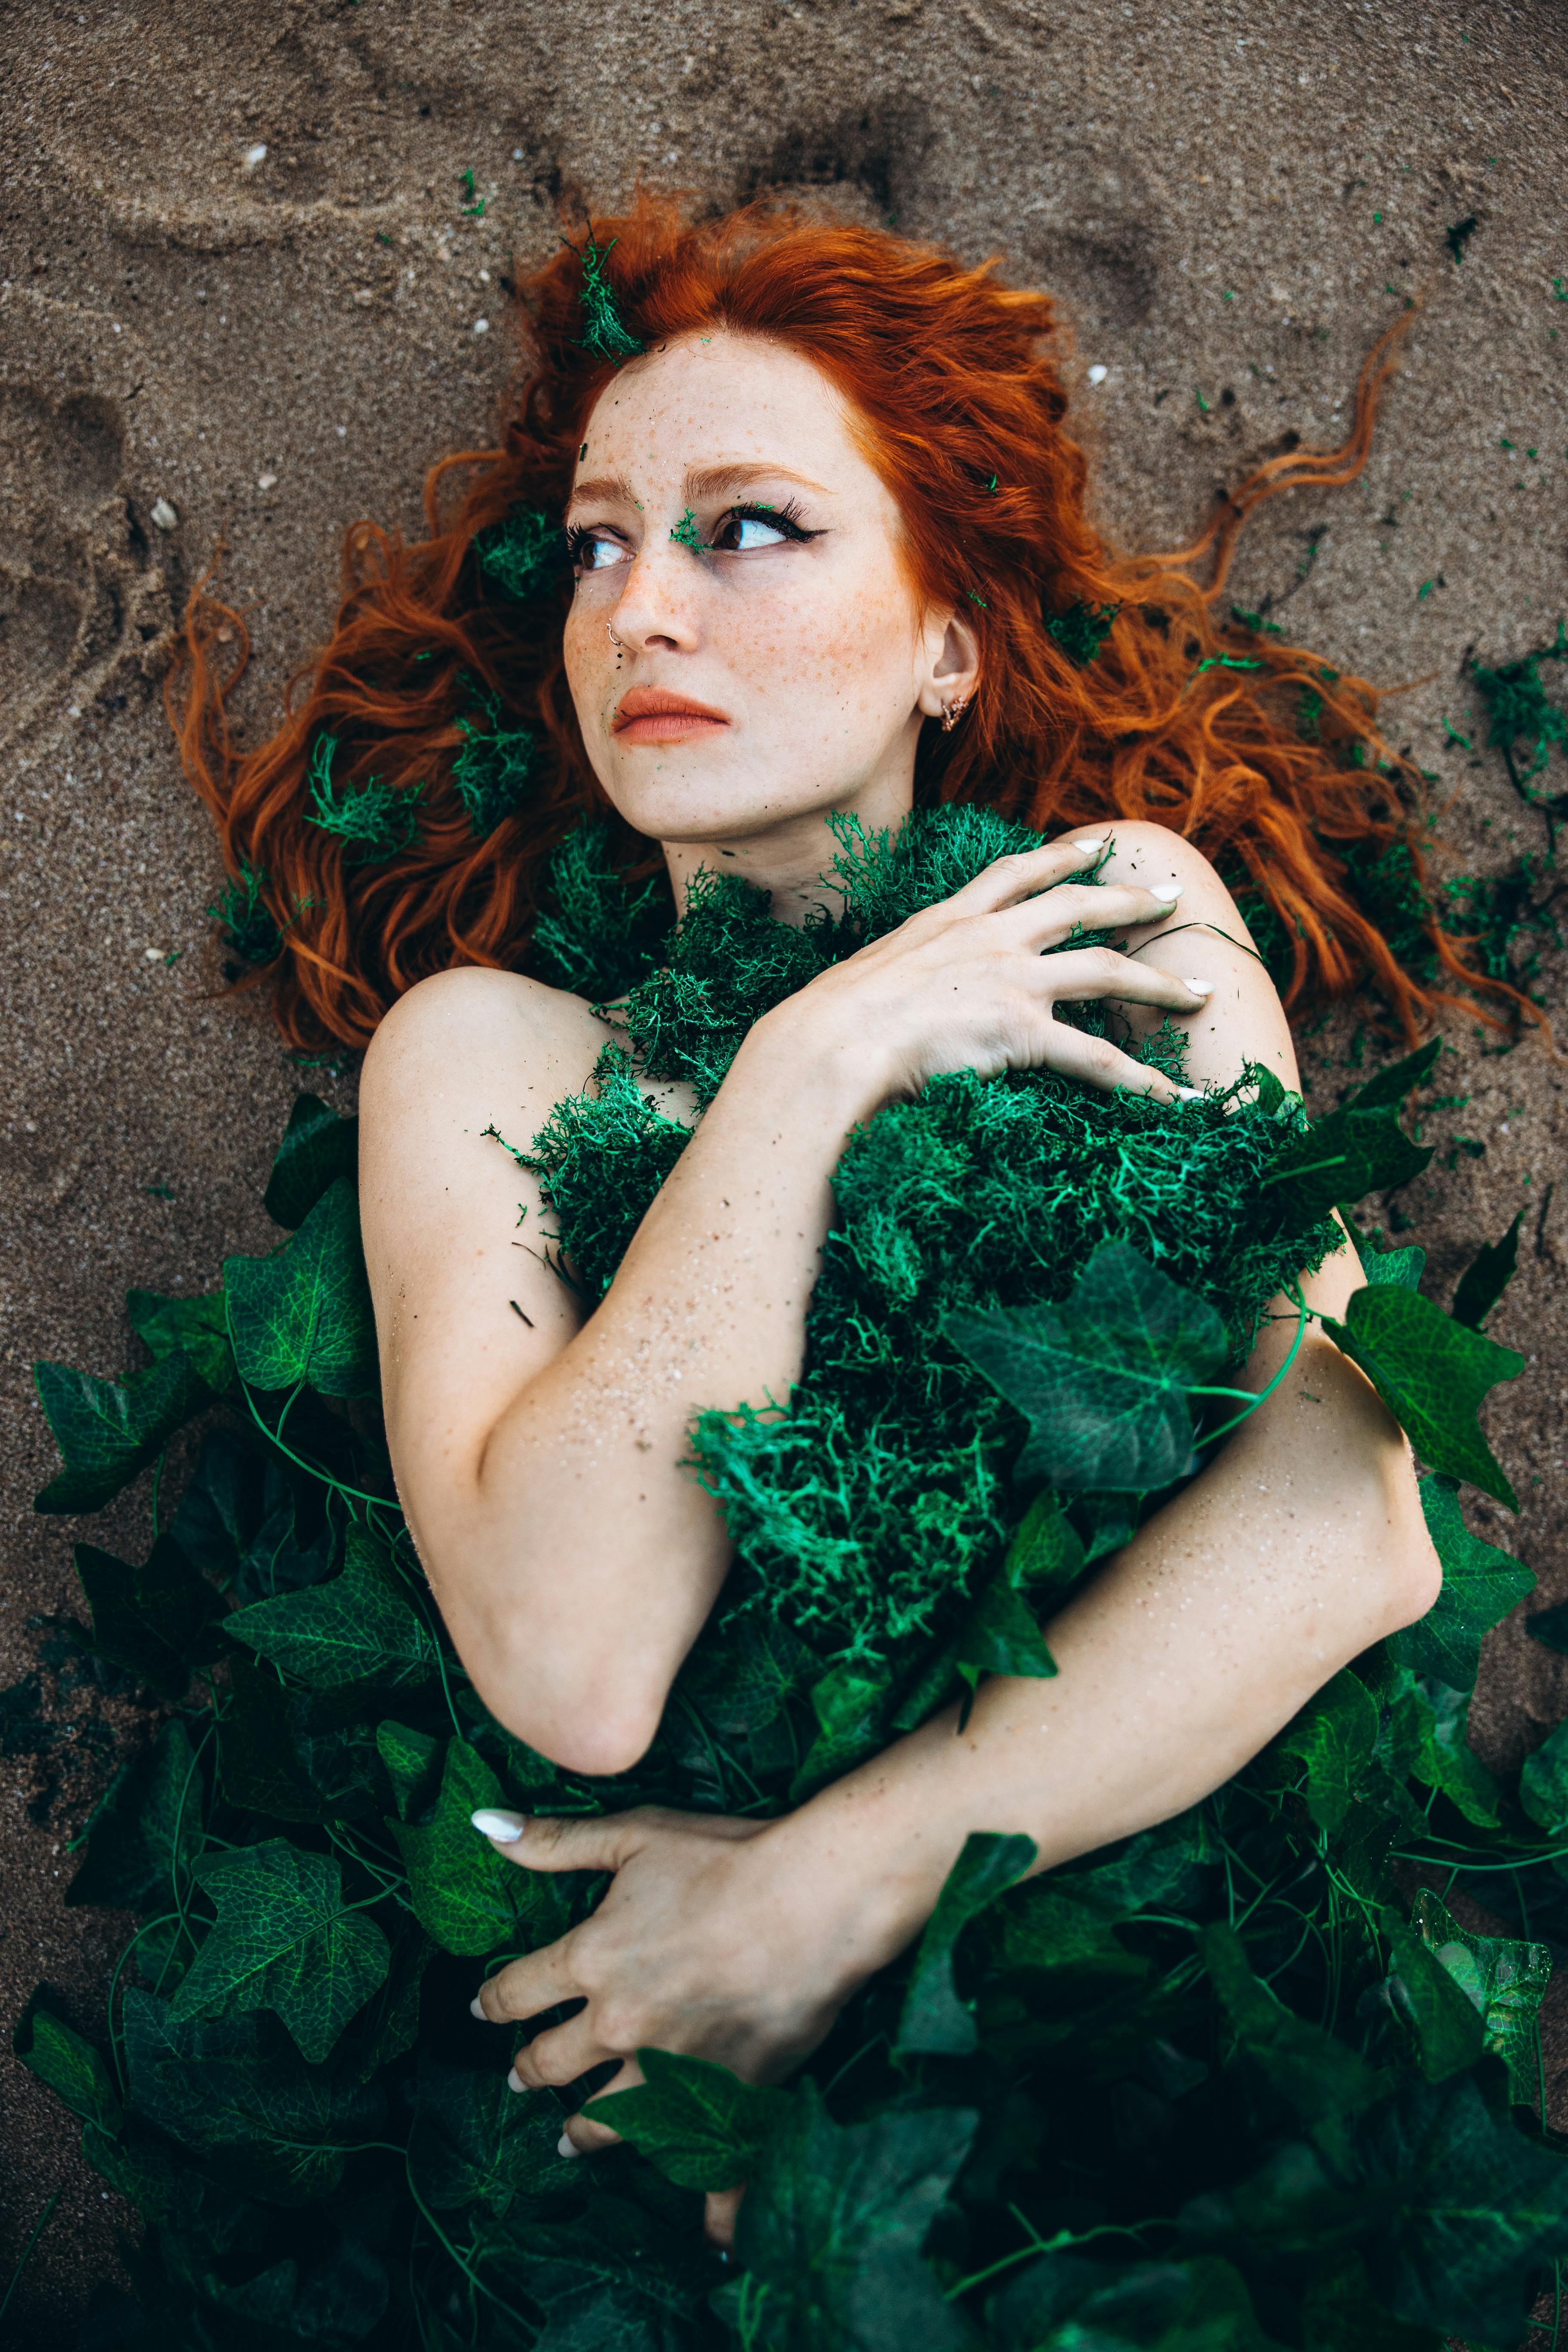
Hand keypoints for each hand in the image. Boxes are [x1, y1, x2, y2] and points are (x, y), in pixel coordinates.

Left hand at [467, 1804, 912, 2243]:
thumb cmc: (727, 1856)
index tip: (482, 2009)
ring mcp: (671, 2070)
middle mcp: (620, 2024)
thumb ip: (557, 1841)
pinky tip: (712, 2243)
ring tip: (568, 2141)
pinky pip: (716, 2174)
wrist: (817, 1896)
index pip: (518, 1992)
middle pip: (551, 2062)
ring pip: (606, 2120)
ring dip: (581, 2133)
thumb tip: (484, 1826)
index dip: (493, 2001)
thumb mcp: (634, 1836)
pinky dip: (715, 2214)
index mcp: (591, 1959)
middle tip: (519, 2078)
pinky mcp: (726, 2097)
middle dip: (528, 2070)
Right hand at [758, 833, 1210, 1105]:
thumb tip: (888, 993)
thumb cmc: (832, 1021)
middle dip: (1127, 900)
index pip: (1015, 873)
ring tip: (1200, 992)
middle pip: (1076, 908)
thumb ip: (900, 973)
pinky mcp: (1021, 1032)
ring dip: (1159, 981)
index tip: (1094, 847)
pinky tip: (1177, 1100)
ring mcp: (1010, 981)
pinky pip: (1098, 1059)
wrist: (830, 1041)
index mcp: (949, 920)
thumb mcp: (869, 975)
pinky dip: (1144, 1082)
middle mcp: (989, 938)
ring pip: (1105, 971)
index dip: (1061, 857)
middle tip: (1168, 896)